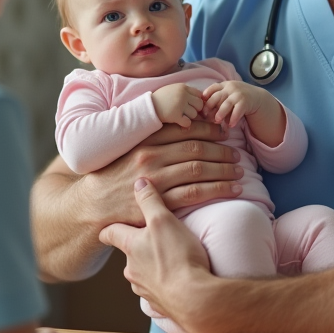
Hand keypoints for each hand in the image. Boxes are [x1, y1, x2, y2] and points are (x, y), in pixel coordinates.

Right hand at [81, 120, 243, 226]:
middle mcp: (152, 157)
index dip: (208, 128)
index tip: (223, 131)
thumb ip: (153, 139)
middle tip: (237, 152)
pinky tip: (233, 190)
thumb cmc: (113, 176)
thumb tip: (182, 127)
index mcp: (146, 141)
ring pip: (199, 169)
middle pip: (196, 148)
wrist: (94, 205)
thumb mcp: (129, 150)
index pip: (184, 129)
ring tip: (239, 171)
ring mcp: (157, 180)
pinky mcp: (160, 203)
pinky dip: (218, 190)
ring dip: (224, 169)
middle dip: (221, 149)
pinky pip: (196, 194)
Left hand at [100, 178, 212, 325]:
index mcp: (130, 247)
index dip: (110, 226)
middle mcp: (132, 269)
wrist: (195, 299)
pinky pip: (159, 290)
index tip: (110, 222)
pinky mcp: (160, 303)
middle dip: (139, 245)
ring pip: (143, 272)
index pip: (109, 233)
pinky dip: (166, 283)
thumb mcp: (163, 220)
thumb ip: (150, 200)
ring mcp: (145, 289)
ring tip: (172, 258)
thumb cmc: (177, 257)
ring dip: (153, 266)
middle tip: (155, 236)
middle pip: (128, 253)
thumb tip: (139, 182)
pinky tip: (180, 278)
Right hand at [151, 83, 204, 126]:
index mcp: (182, 87)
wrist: (148, 106)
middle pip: (199, 104)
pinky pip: (188, 122)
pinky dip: (184, 124)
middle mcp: (182, 95)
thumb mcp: (173, 89)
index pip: (199, 94)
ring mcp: (179, 105)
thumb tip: (201, 99)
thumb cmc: (161, 99)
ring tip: (180, 116)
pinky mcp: (175, 115)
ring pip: (194, 114)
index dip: (196, 101)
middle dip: (195, 110)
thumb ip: (185, 92)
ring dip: (189, 117)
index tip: (191, 106)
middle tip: (187, 113)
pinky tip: (179, 122)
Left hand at [202, 80, 274, 128]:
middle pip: (217, 97)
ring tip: (217, 121)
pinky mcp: (245, 101)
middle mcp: (231, 88)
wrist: (257, 98)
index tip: (201, 107)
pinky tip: (231, 125)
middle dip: (210, 107)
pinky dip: (233, 118)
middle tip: (206, 117)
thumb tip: (204, 113)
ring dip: (220, 113)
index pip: (212, 88)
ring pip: (226, 104)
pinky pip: (237, 111)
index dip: (205, 97)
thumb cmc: (238, 99)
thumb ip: (218, 100)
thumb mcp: (228, 95)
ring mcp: (238, 94)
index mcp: (224, 85)